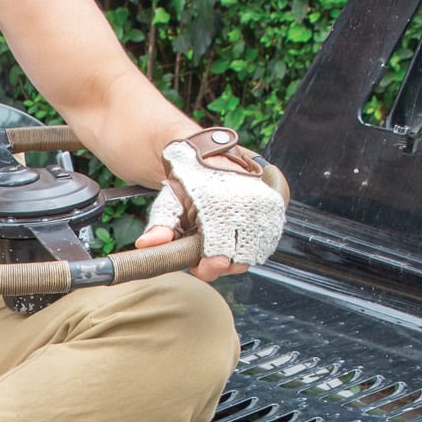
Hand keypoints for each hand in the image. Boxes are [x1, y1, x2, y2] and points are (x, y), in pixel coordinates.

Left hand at [136, 128, 287, 282]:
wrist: (209, 155)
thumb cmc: (188, 180)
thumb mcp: (170, 201)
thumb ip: (160, 225)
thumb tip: (147, 244)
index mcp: (221, 206)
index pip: (222, 254)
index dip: (210, 267)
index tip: (199, 266)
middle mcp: (248, 206)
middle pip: (240, 259)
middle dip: (221, 265)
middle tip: (205, 258)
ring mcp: (264, 207)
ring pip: (254, 252)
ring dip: (236, 257)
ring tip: (218, 246)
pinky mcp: (274, 208)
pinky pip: (267, 240)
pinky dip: (251, 246)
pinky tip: (234, 240)